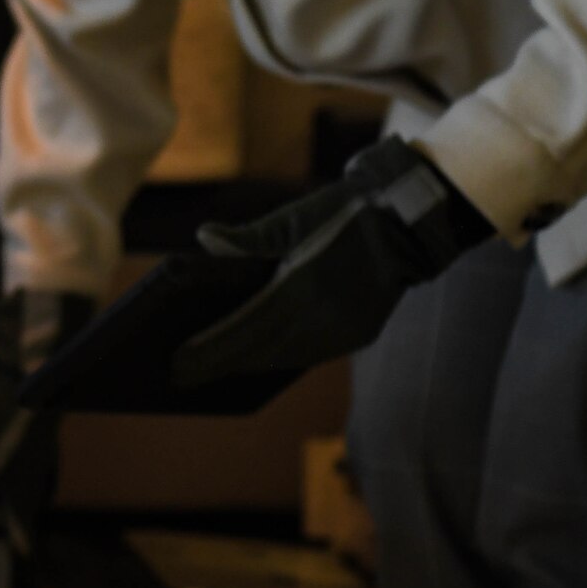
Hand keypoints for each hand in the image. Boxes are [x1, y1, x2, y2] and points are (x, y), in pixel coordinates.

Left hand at [173, 137, 492, 385]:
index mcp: (303, 284)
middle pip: (260, 350)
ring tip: (208, 372)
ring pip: (285, 358)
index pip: (246, 327)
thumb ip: (248, 237)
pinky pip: (310, 356)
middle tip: (179, 375)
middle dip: (218, 363)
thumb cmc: (341, 212)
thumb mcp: (294, 217)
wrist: (408, 221)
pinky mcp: (360, 334)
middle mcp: (323, 315)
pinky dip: (278, 361)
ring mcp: (344, 329)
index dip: (211, 347)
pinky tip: (255, 364)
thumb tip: (203, 239)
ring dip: (246, 367)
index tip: (178, 359)